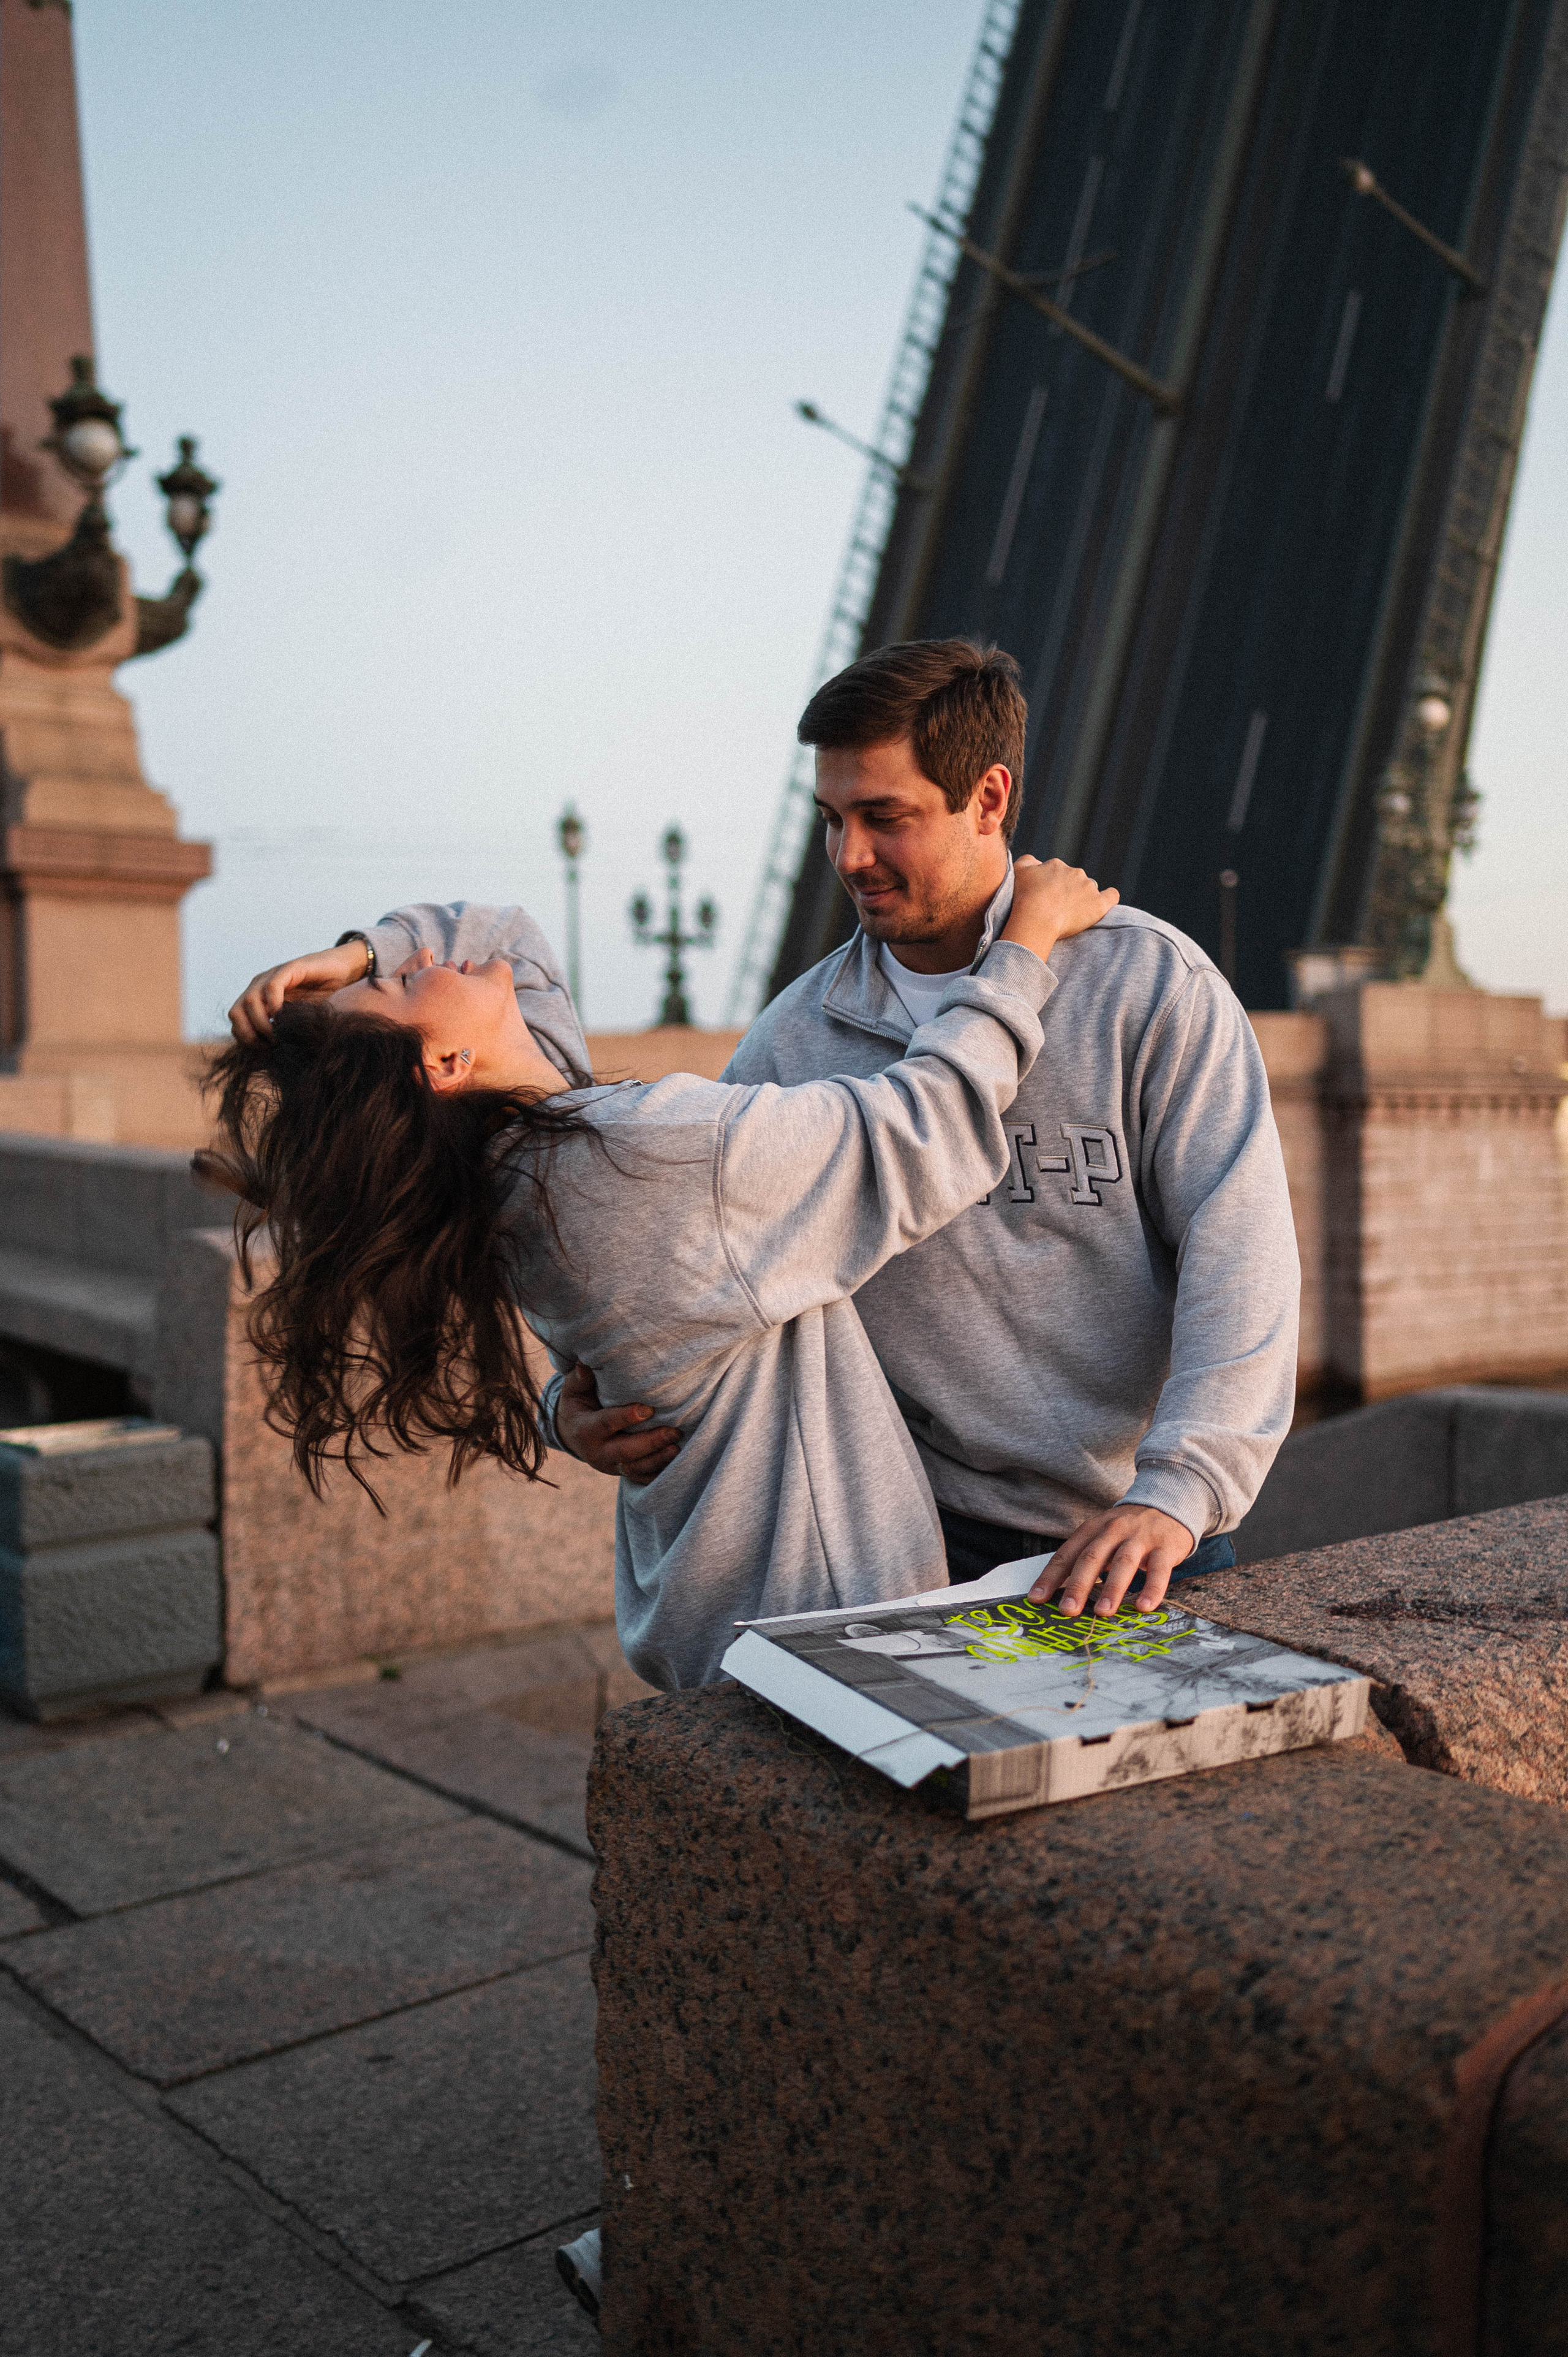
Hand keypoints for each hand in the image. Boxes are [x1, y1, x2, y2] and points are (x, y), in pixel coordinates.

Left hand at [229, 940, 370, 1042]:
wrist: (344, 973)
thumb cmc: (322, 1000)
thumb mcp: (297, 1022)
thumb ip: (282, 1034)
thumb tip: (271, 1061)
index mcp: (258, 998)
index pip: (236, 1020)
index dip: (245, 1039)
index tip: (264, 1052)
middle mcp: (260, 986)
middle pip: (236, 1012)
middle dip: (248, 1034)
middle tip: (268, 1047)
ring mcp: (273, 976)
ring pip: (250, 1001)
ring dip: (261, 1024)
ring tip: (278, 1037)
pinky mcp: (290, 968)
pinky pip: (273, 987)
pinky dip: (274, 1005)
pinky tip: (286, 1019)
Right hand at [555, 1360, 679, 1484]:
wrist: (571, 1434)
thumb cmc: (577, 1404)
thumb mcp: (573, 1391)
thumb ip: (580, 1379)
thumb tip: (584, 1363)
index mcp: (584, 1430)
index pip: (606, 1424)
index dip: (626, 1417)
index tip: (649, 1409)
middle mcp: (597, 1453)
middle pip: (625, 1451)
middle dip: (650, 1443)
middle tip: (674, 1432)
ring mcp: (610, 1466)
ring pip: (635, 1468)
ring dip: (658, 1459)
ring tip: (678, 1447)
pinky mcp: (621, 1473)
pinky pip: (641, 1477)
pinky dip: (658, 1472)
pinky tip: (676, 1461)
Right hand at [1001, 855, 1117, 962]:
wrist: (1037, 917)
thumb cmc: (1024, 896)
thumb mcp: (1018, 870)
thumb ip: (1028, 861)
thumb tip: (1036, 861)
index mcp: (1057, 865)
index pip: (1057, 873)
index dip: (1051, 886)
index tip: (1045, 898)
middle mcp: (1075, 872)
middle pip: (1074, 880)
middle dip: (1067, 891)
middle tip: (1055, 908)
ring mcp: (1089, 887)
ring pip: (1089, 889)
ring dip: (1083, 897)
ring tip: (1072, 913)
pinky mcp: (1099, 904)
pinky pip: (1111, 896)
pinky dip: (1109, 897)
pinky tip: (1104, 902)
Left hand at [1029, 1504, 1195, 1617]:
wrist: (1169, 1504)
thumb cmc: (1128, 1531)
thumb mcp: (1102, 1536)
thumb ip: (1084, 1559)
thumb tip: (1061, 1594)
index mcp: (1092, 1529)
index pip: (1067, 1554)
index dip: (1050, 1576)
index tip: (1036, 1598)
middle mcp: (1113, 1530)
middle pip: (1092, 1558)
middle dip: (1078, 1585)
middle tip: (1067, 1610)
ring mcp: (1140, 1538)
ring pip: (1123, 1563)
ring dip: (1112, 1589)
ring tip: (1103, 1613)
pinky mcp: (1165, 1547)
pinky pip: (1159, 1570)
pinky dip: (1152, 1589)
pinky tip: (1145, 1607)